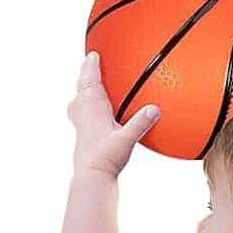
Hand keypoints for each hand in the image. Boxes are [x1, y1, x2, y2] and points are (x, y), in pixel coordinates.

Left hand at [69, 51, 158, 177]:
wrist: (91, 177)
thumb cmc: (105, 158)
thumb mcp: (127, 139)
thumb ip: (141, 123)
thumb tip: (155, 109)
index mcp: (92, 109)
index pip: (89, 81)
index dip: (91, 67)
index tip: (92, 55)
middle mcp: (84, 114)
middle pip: (81, 89)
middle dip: (85, 76)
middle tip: (89, 66)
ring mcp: (81, 126)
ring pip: (78, 102)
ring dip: (82, 93)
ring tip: (88, 88)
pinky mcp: (83, 137)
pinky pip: (81, 116)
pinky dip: (85, 109)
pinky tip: (95, 116)